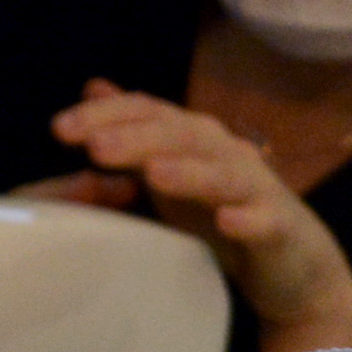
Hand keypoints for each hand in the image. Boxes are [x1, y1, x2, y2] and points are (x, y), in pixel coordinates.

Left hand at [43, 84, 351, 351]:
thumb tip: (92, 88)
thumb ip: (135, 132)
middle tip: (95, 148)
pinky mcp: (278, 227)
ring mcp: (255, 188)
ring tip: (153, 174)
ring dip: (189, 173)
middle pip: (181, 135)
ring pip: (222, 174)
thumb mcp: (171, 169)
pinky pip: (263, 220)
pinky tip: (227, 222)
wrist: (292, 263)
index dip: (106, 116)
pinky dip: (247, 219)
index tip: (60, 130)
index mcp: (192, 139)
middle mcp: (224, 153)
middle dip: (137, 139)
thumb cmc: (223, 212)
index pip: (148, 113)